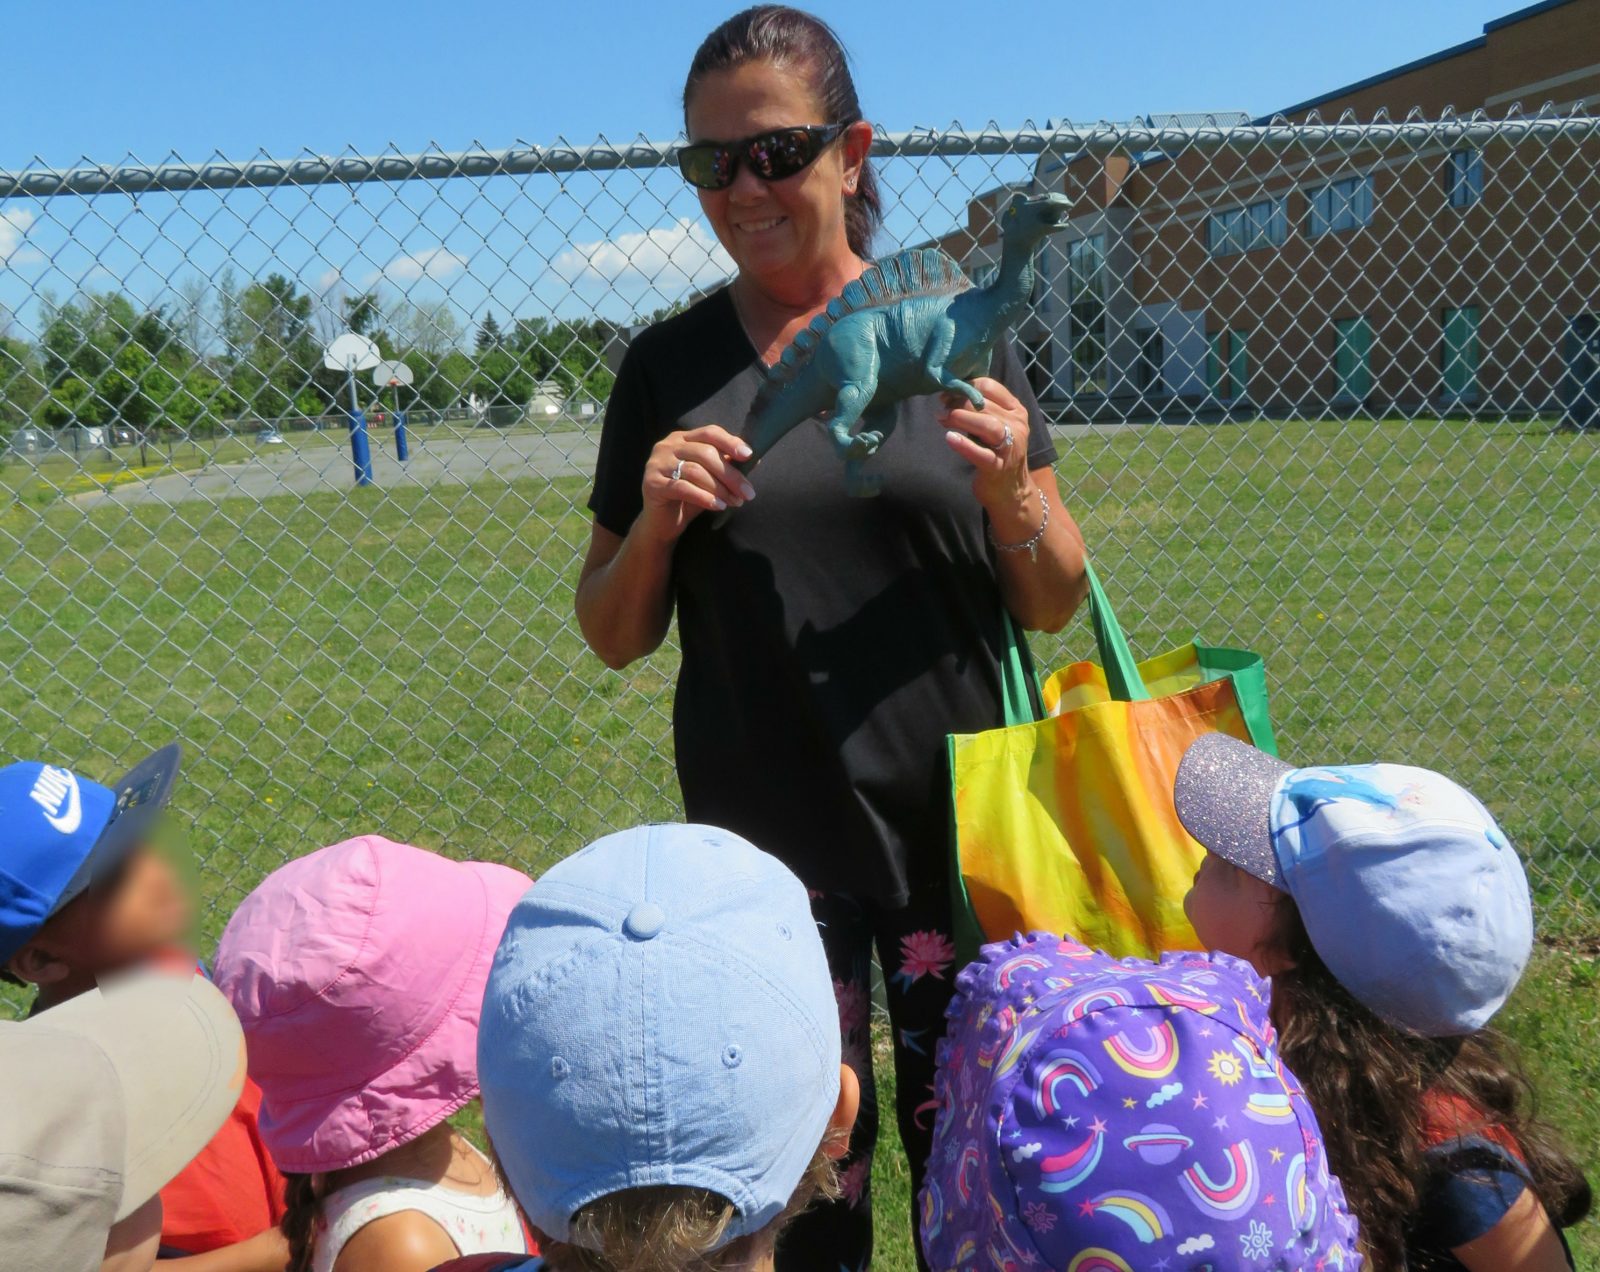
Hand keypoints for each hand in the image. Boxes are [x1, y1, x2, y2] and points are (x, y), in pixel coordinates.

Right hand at [639, 424, 756, 543]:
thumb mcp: (711, 480)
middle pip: (705, 453)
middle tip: (748, 493)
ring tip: (735, 502)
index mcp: (682, 439)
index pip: (709, 432)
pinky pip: (683, 487)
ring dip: (720, 488)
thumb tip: (756, 458)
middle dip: (730, 474)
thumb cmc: (688, 498)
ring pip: (695, 471)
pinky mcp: (652, 483)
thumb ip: (727, 466)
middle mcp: (667, 446)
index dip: (730, 442)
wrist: (661, 524)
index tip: (749, 456)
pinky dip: (704, 497)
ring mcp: (656, 463)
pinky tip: (718, 506)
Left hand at [940, 376, 1034, 513]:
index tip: (949, 391)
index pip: (991, 387)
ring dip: (962, 417)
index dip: (967, 385)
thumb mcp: (997, 426)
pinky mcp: (998, 468)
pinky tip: (949, 438)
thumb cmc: (997, 453)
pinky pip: (981, 454)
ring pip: (988, 425)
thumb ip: (981, 410)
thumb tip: (950, 394)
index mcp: (1016, 411)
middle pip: (986, 405)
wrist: (1011, 492)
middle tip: (942, 405)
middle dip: (959, 402)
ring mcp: (1009, 448)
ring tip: (942, 417)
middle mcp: (1017, 426)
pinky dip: (964, 445)